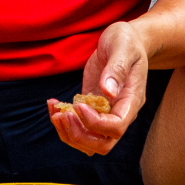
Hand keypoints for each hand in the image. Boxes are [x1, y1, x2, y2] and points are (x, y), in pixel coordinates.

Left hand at [50, 21, 148, 154]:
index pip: (116, 128)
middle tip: (63, 115)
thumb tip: (108, 91)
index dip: (95, 123)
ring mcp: (105, 113)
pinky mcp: (91, 108)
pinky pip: (78, 127)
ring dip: (67, 132)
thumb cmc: (127, 41)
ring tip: (55, 111)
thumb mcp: (123, 47)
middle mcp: (119, 113)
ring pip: (88, 141)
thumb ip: (117, 68)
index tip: (78, 105)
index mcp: (131, 102)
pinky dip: (63, 122)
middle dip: (79, 135)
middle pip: (102, 144)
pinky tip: (54, 104)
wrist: (126, 40)